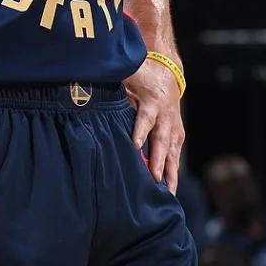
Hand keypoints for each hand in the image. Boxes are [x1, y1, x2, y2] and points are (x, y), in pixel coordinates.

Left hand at [124, 57, 183, 191]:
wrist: (168, 72)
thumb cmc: (142, 76)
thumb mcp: (128, 76)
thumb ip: (112, 84)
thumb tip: (87, 90)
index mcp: (152, 100)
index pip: (145, 118)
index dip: (140, 131)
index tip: (135, 145)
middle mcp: (166, 115)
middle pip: (161, 139)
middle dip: (158, 159)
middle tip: (155, 178)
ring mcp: (174, 126)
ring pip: (172, 151)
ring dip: (170, 172)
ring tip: (167, 193)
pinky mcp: (178, 134)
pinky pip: (175, 154)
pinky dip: (173, 171)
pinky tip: (169, 189)